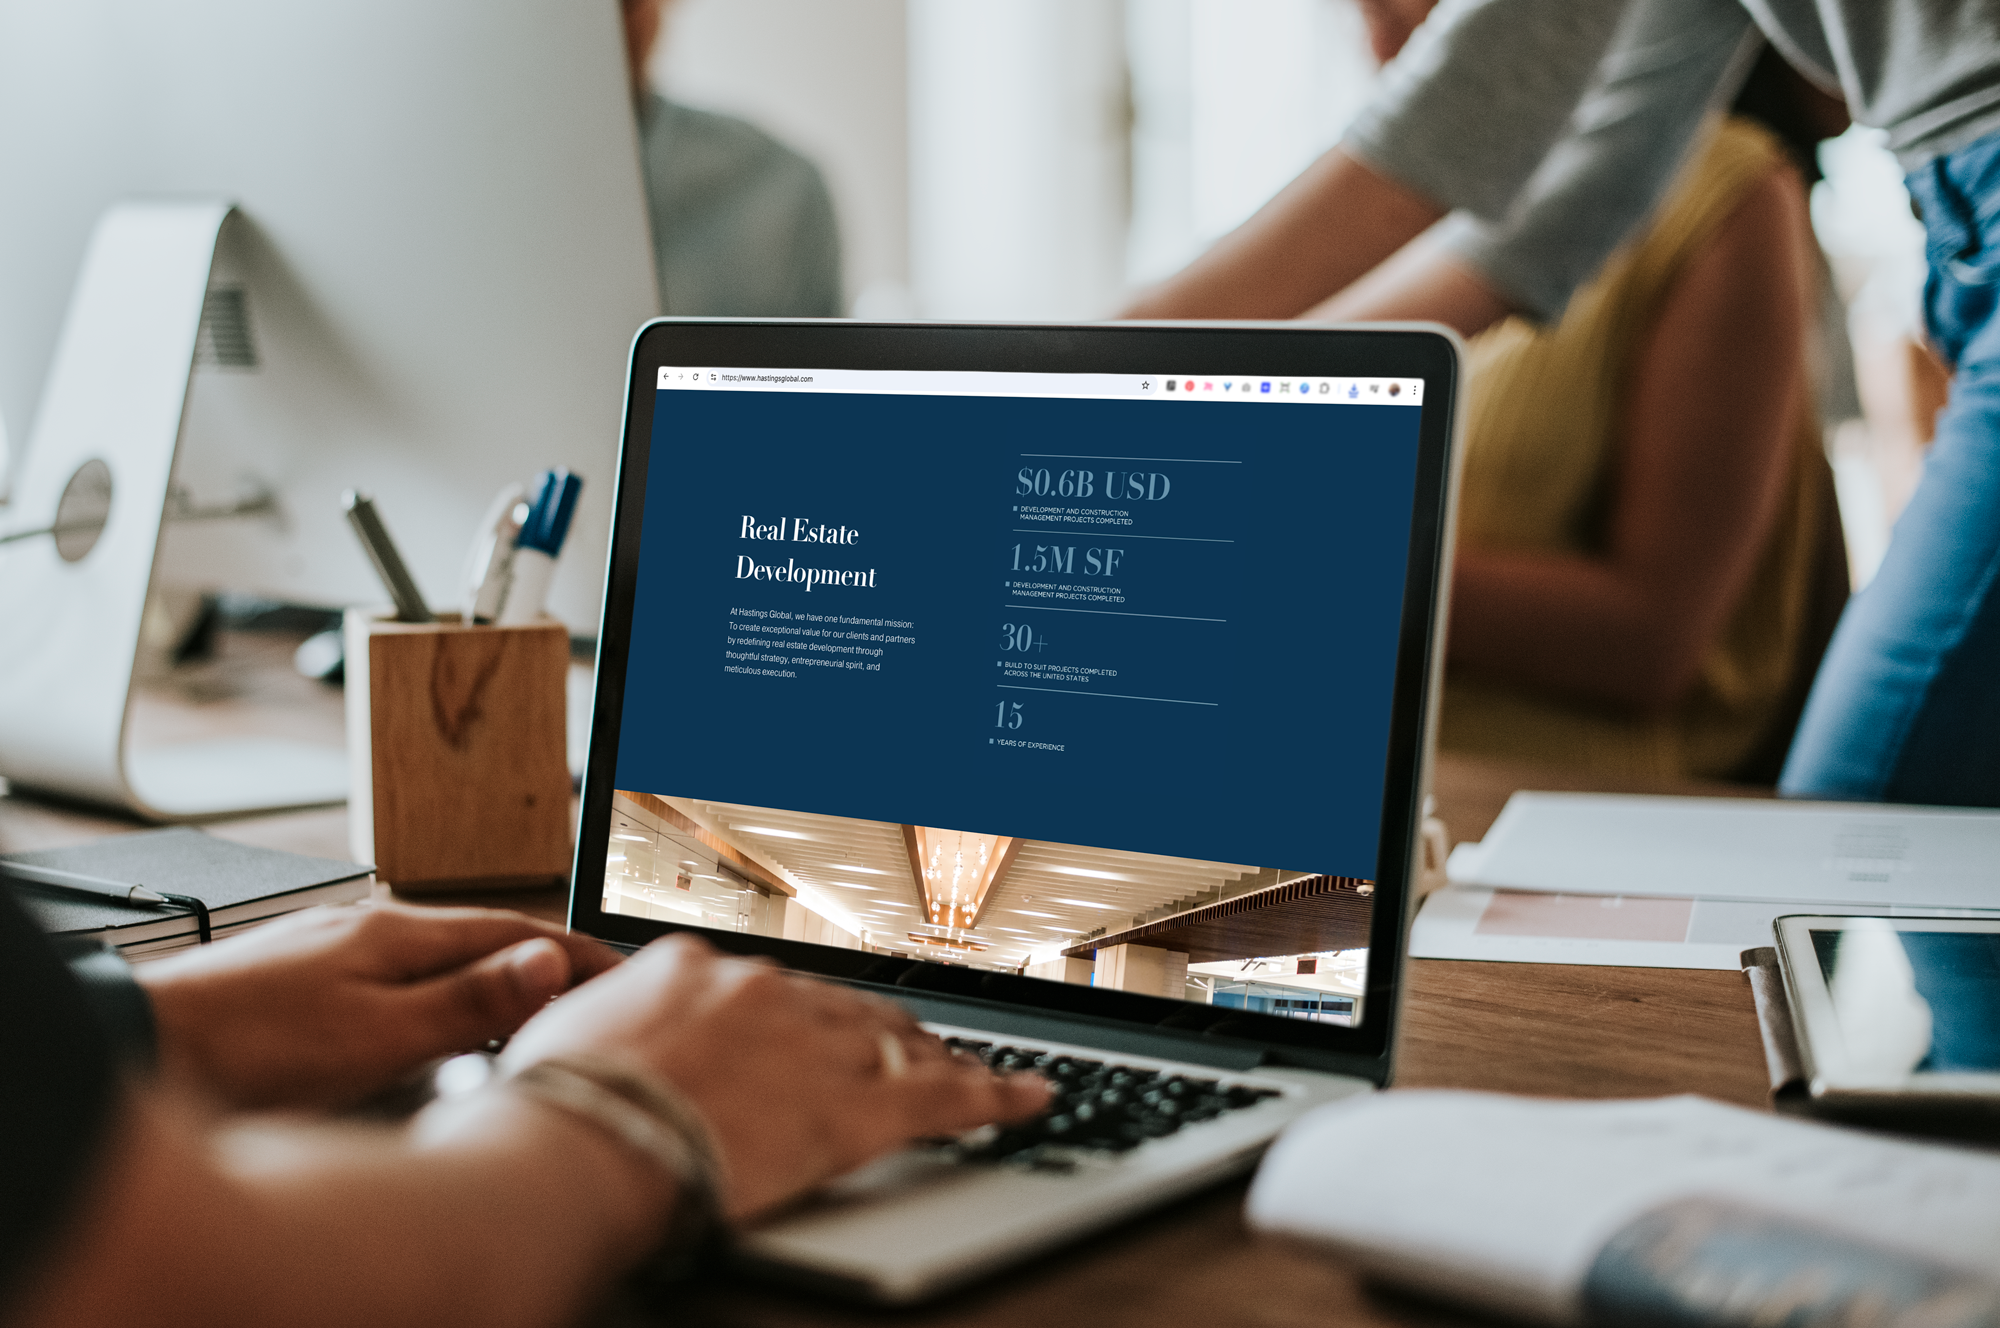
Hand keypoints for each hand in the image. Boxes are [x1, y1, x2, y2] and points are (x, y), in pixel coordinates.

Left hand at [140, 901, 620, 1109]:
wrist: (140, 1045)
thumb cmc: (249, 1048)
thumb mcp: (378, 1036)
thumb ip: (468, 1000)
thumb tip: (550, 961)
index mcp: (397, 931)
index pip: (515, 929)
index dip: (576, 952)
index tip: (624, 972)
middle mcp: (366, 925)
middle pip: (478, 938)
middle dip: (541, 962)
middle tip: (592, 996)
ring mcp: (329, 947)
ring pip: (435, 958)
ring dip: (489, 979)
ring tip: (525, 1015)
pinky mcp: (297, 977)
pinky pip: (395, 977)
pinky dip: (437, 995)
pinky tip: (428, 1023)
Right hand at [501, 934, 1051, 1220]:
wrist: (578, 1146)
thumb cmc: (554, 1108)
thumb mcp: (565, 1040)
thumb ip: (605, 1024)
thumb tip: (599, 1033)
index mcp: (694, 967)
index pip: (768, 986)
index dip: (798, 1013)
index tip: (804, 1026)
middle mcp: (765, 990)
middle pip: (842, 1009)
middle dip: (878, 1031)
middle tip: (907, 1046)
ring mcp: (814, 1043)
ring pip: (898, 1046)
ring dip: (936, 1057)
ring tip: (965, 1068)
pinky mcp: (855, 1109)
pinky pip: (947, 1099)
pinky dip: (997, 1096)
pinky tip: (1029, 1098)